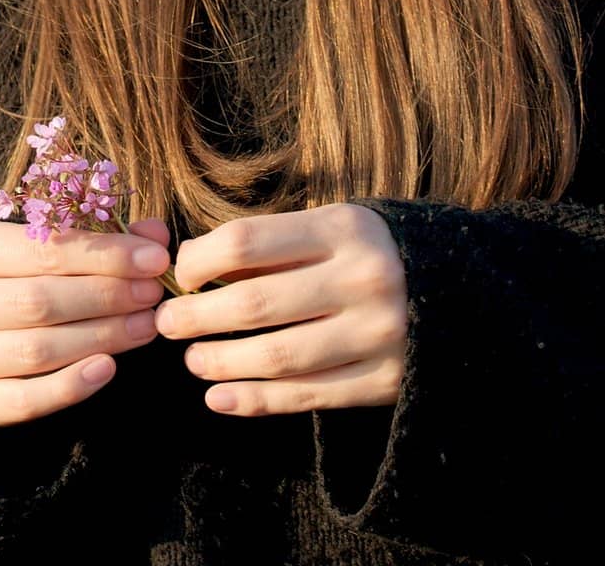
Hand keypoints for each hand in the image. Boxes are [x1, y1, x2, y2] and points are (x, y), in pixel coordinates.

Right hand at [0, 216, 171, 425]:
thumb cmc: (18, 275)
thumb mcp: (45, 245)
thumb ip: (98, 239)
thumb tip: (154, 235)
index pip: (43, 249)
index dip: (105, 255)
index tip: (154, 259)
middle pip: (39, 300)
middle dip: (107, 296)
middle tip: (152, 294)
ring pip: (36, 350)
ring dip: (101, 337)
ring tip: (145, 326)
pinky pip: (26, 400)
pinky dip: (71, 386)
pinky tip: (108, 367)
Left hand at [155, 202, 407, 415]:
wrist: (462, 291)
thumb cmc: (370, 252)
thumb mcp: (331, 227)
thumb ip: (271, 246)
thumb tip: (193, 266)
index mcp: (344, 228)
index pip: (246, 243)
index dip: (198, 262)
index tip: (179, 275)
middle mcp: (363, 279)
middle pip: (254, 303)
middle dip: (197, 317)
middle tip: (166, 324)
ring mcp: (378, 334)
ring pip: (277, 357)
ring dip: (220, 362)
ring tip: (192, 360)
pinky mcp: (386, 381)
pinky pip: (307, 396)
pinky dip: (256, 401)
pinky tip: (220, 399)